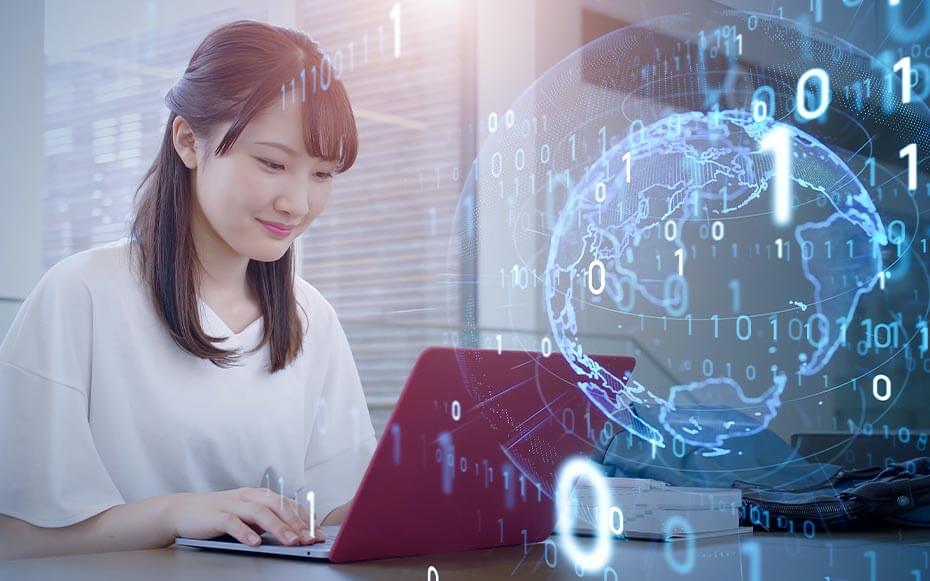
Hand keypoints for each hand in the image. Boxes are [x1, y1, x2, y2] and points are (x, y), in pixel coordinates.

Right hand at [168, 487, 324, 546]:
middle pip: (278, 507)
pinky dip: (246, 532)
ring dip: (278, 528)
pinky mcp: (216, 515)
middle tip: (310, 538)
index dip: (304, 518)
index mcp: (259, 495)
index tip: (318, 532)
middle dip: (297, 523)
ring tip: (291, 541)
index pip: (287, 504)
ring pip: (260, 513)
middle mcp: (248, 496)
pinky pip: (233, 522)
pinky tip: (255, 542)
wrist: (182, 511)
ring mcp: (232, 504)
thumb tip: (294, 533)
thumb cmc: (219, 514)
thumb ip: (267, 521)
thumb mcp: (247, 515)